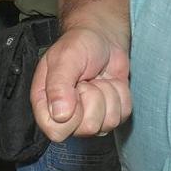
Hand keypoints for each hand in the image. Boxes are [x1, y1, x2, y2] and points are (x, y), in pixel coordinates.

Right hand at [32, 26, 131, 141]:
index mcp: (46, 105)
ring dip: (108, 95)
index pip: (56, 132)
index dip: (71, 116)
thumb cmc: (79, 44)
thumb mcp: (64, 58)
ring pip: (108, 123)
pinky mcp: (111, 113)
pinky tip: (110, 83)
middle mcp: (68, 117)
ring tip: (97, 79)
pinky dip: (121, 94)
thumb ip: (58, 85)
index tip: (75, 90)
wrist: (104, 38)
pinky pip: (123, 115)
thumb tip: (60, 115)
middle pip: (88, 128)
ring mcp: (91, 117)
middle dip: (94, 99)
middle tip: (87, 80)